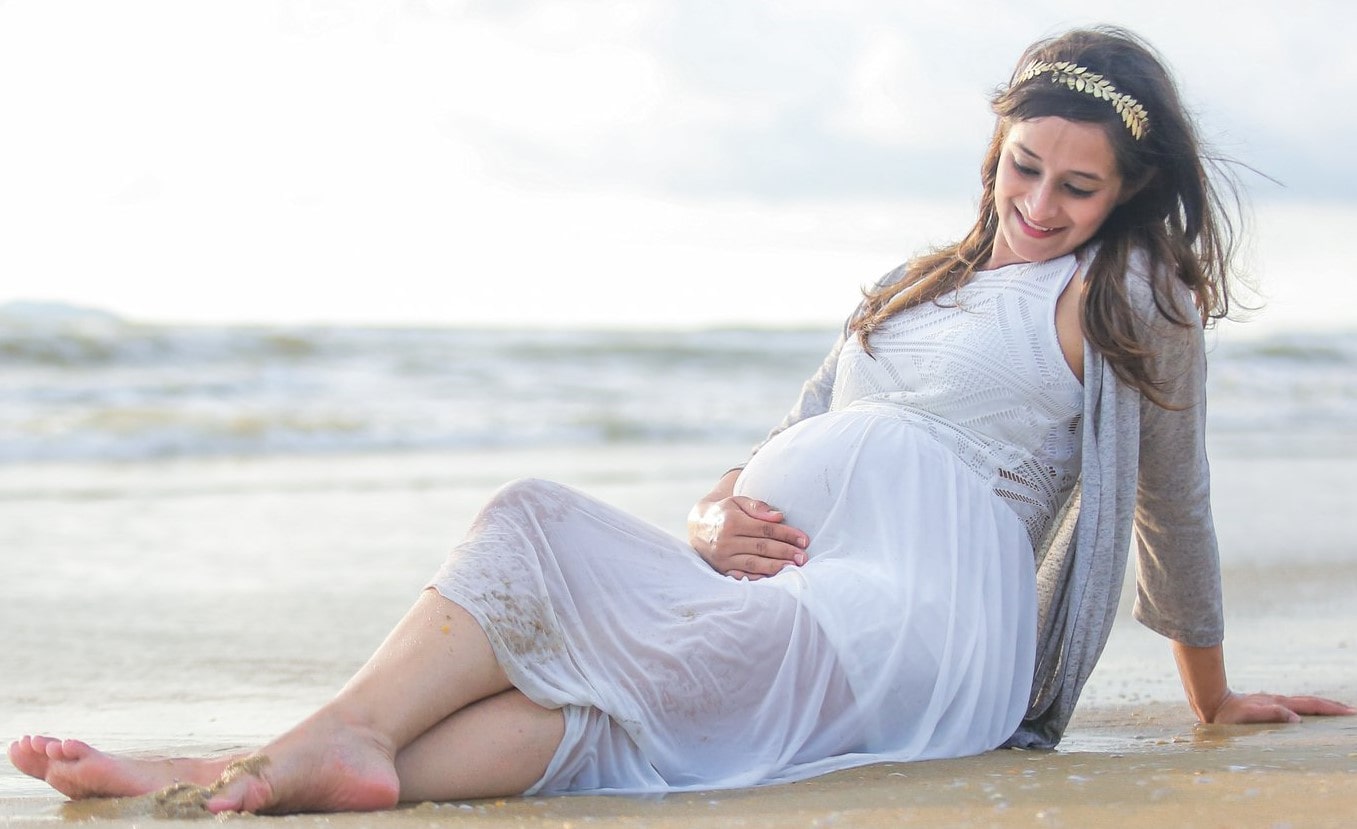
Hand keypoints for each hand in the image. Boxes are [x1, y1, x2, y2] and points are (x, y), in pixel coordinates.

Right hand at [689, 494, 808, 579]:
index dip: (787, 534)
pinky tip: (773, 578)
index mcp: (732, 521)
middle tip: (803, 557)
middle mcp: (725, 541)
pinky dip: (758, 578)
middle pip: (762, 547)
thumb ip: (757, 507)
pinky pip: (742, 576)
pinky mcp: (721, 569)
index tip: (804, 539)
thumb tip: (778, 516)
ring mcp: (722, 557)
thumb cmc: (724, 512)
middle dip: (785, 552)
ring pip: (753, 564)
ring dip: (775, 566)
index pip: (765, 529)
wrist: (698, 526)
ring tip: (793, 567)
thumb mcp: (737, 501)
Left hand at [1209, 691, 1354, 724]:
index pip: (1311, 705)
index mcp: (1279, 703)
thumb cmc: (1228, 715)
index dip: (1332, 708)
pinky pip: (1296, 707)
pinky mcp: (1270, 707)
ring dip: (1324, 707)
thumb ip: (1271, 714)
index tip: (1351, 712)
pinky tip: (1312, 715)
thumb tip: (1298, 719)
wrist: (1212, 704)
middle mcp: (1280, 701)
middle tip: (1353, 712)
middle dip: (1334, 707)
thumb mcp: (1248, 716)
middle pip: (1312, 702)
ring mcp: (1276, 703)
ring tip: (1340, 712)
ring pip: (1305, 703)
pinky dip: (1310, 709)